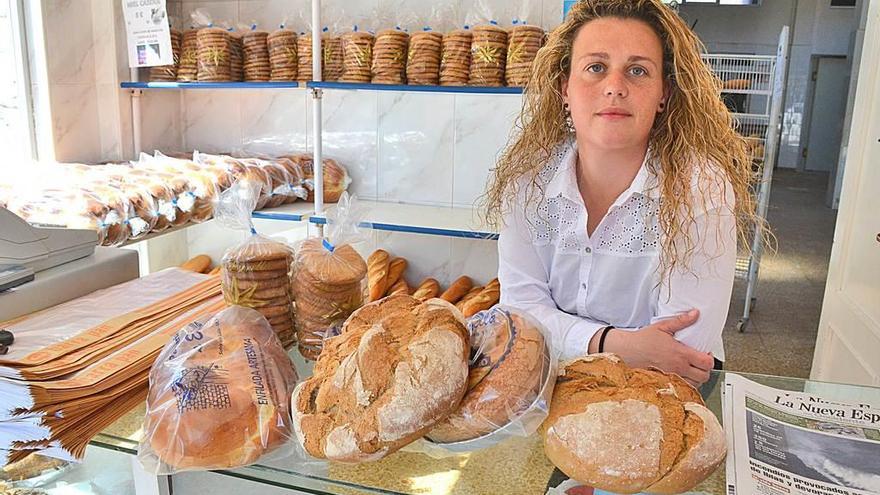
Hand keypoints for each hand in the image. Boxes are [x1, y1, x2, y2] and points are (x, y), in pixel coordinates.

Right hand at [592, 309, 714, 385]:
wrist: (627, 351)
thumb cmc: (642, 340)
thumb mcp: (663, 327)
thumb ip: (681, 321)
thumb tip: (695, 314)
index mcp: (680, 354)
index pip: (706, 363)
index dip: (710, 359)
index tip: (705, 354)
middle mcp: (678, 368)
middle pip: (704, 376)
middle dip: (706, 370)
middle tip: (700, 363)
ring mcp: (672, 378)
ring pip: (695, 384)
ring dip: (697, 378)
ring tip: (691, 369)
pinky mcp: (665, 383)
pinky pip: (682, 388)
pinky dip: (686, 383)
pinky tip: (682, 375)